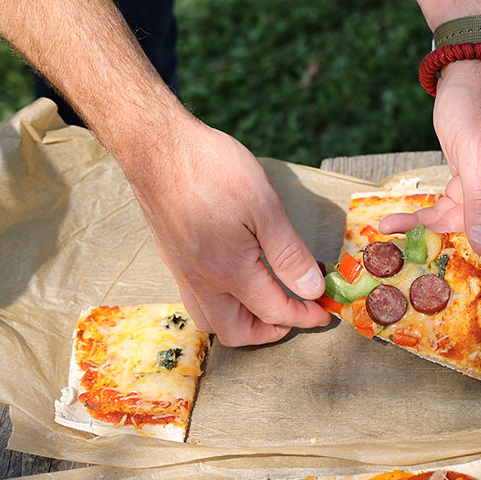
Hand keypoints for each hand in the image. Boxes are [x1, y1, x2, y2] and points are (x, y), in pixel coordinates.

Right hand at [118, 115, 330, 345]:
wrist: (157, 147)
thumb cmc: (211, 169)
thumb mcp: (264, 206)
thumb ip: (289, 254)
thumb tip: (311, 288)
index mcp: (229, 272)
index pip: (274, 311)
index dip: (304, 316)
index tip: (323, 311)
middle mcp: (202, 281)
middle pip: (237, 332)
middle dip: (271, 331)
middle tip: (297, 312)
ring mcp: (183, 272)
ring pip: (211, 321)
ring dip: (242, 323)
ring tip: (267, 304)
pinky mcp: (173, 258)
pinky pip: (196, 300)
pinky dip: (220, 306)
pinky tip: (235, 283)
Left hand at [380, 60, 480, 275]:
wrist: (467, 68)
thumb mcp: (478, 154)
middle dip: (464, 249)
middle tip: (424, 251)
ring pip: (467, 227)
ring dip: (432, 232)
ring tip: (391, 231)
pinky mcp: (468, 183)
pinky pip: (449, 209)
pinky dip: (423, 216)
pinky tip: (393, 221)